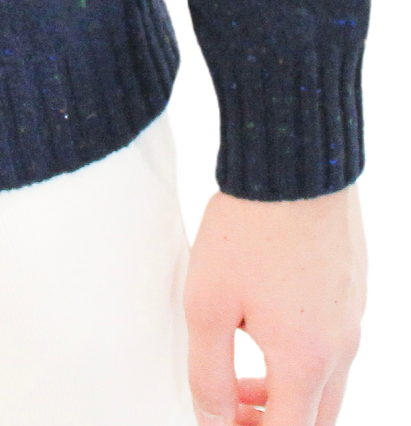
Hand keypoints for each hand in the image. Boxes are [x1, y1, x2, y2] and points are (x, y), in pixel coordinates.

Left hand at [184, 179, 370, 425]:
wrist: (294, 162)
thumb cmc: (247, 229)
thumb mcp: (207, 303)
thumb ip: (208, 372)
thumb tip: (212, 419)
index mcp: (306, 364)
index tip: (221, 423)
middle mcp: (342, 350)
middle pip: (316, 421)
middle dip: (273, 424)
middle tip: (232, 408)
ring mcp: (354, 318)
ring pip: (328, 385)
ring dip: (286, 393)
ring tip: (242, 373)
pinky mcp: (355, 289)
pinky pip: (335, 345)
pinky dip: (302, 356)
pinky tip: (267, 322)